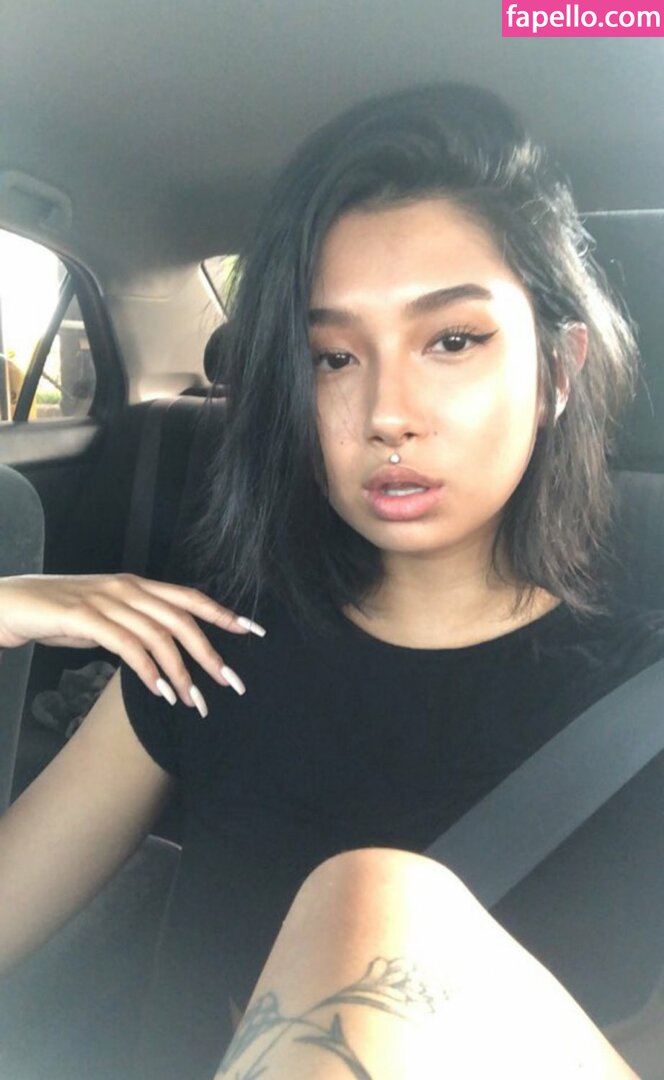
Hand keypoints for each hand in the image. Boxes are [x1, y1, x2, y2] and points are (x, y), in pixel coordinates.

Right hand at [0, 574, 264, 712]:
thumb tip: (164, 652)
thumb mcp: (104, 617)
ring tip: (193, 701)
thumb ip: (135, 627)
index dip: (223, 613)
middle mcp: (127, 588)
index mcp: (136, 584)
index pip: (189, 597)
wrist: (9, 605)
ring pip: (159, 636)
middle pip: (182, 621)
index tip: (253, 632)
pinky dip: (147, 670)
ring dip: (180, 672)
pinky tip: (158, 691)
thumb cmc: (56, 613)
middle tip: (230, 684)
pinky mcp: (85, 618)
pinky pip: (127, 646)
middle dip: (210, 654)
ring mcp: (106, 601)